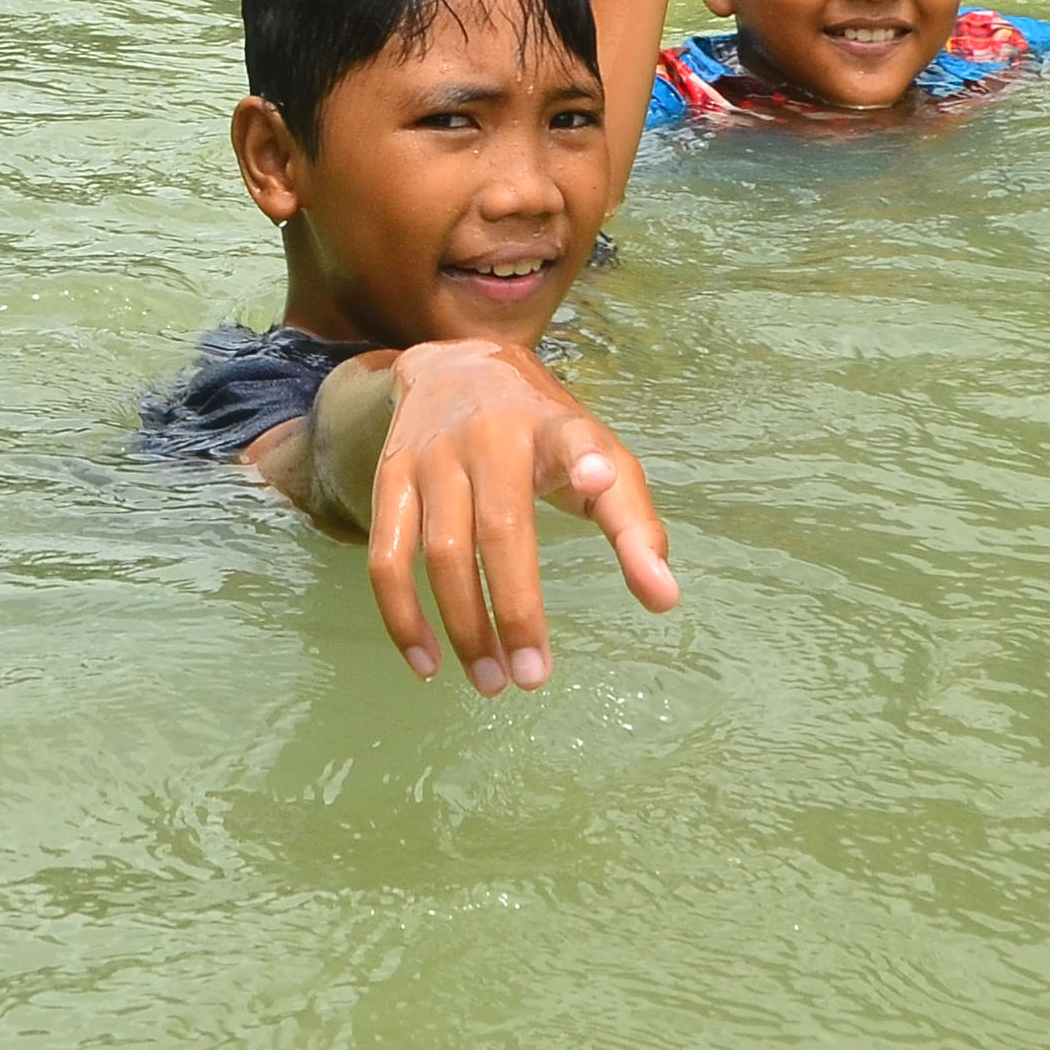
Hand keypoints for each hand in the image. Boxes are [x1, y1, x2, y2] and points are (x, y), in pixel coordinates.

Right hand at [358, 341, 679, 694]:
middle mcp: (488, 437)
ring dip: (463, 626)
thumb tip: (663, 599)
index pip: (573, 440)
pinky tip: (427, 662)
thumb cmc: (543, 434)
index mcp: (552, 427)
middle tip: (534, 678)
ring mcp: (431, 458)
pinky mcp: (390, 479)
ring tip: (492, 682)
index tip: (597, 479)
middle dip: (515, 611)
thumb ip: (634, 525)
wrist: (456, 367)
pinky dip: (401, 616)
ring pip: (439, 553)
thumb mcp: (598, 455)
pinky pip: (386, 558)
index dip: (586, 461)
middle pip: (498, 530)